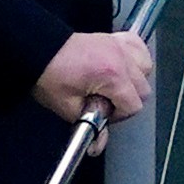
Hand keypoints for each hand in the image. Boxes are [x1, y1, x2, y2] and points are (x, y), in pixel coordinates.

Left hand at [33, 31, 153, 154]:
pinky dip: (136, 58)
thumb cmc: (49, 74)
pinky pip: (139, 47)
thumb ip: (89, 126)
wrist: (37, 50)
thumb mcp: (67, 107)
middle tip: (105, 101)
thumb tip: (99, 144)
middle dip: (126, 100)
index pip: (134, 105)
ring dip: (134, 80)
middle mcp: (120, 58)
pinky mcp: (114, 38)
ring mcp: (119, 45)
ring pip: (146, 69)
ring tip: (114, 85)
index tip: (103, 112)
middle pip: (143, 89)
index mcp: (111, 75)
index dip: (119, 115)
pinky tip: (124, 66)